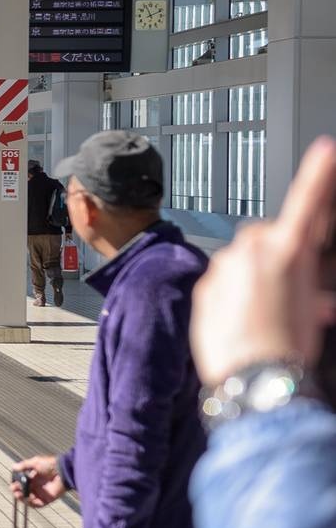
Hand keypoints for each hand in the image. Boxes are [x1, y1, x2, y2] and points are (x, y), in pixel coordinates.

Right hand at [9, 455, 64, 506]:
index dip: (16, 484)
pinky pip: (37, 504)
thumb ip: (24, 465)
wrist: (63, 471)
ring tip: (18, 494)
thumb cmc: (51, 464)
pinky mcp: (47, 499)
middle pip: (24, 492)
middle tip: (14, 489)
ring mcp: (42, 493)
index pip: (22, 483)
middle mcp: (37, 486)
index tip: (13, 483)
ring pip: (29, 499)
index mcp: (33, 477)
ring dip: (22, 498)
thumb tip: (13, 467)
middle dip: (17, 491)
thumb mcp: (35, 462)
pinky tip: (27, 499)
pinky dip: (31, 504)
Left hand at [191, 136, 335, 385]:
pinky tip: (248, 320)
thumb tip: (308, 285)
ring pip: (242, 260)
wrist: (253, 378)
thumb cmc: (289, 347)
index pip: (306, 204)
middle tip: (294, 288)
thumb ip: (305, 281)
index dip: (318, 175)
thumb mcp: (311, 307)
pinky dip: (235, 293)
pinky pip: (223, 281)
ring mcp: (224, 269)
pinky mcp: (204, 288)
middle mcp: (251, 253)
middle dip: (278, 254)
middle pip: (265, 236)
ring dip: (256, 277)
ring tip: (272, 312)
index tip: (326, 148)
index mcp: (286, 252)